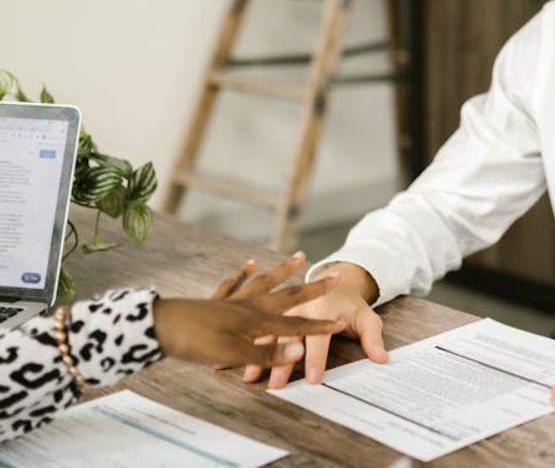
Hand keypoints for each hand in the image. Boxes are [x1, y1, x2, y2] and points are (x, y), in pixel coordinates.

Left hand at [152, 253, 345, 368]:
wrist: (158, 326)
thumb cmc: (195, 342)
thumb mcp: (234, 353)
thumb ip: (268, 351)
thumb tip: (301, 350)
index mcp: (256, 321)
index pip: (296, 326)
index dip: (319, 327)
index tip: (340, 323)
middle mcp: (249, 307)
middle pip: (287, 296)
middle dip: (312, 289)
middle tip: (333, 275)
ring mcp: (232, 301)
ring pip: (264, 283)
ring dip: (283, 272)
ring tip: (298, 257)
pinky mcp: (215, 302)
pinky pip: (233, 284)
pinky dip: (242, 273)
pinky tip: (248, 264)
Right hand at [244, 261, 388, 388]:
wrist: (335, 281)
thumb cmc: (351, 307)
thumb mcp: (366, 317)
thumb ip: (372, 338)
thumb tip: (382, 359)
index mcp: (324, 307)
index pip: (319, 337)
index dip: (316, 359)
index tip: (312, 379)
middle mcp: (300, 307)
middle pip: (290, 338)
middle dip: (282, 362)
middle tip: (275, 385)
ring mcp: (284, 309)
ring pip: (269, 334)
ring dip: (259, 355)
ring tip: (250, 377)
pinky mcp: (272, 313)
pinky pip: (257, 331)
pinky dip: (247, 347)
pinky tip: (235, 364)